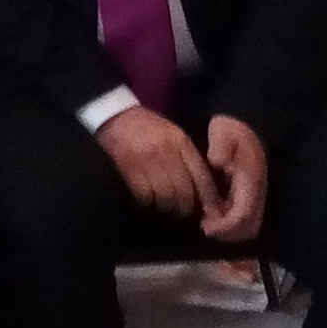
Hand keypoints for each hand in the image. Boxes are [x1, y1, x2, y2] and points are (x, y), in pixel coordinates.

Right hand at [94, 105, 212, 218]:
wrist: (114, 116)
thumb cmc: (146, 127)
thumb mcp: (172, 134)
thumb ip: (187, 155)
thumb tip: (205, 185)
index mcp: (180, 141)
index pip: (200, 175)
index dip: (208, 197)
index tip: (211, 211)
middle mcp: (166, 150)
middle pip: (184, 190)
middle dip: (186, 206)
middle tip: (184, 211)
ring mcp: (146, 160)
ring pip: (166, 196)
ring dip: (167, 206)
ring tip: (166, 207)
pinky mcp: (128, 168)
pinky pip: (145, 194)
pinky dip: (149, 201)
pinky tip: (149, 199)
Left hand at [198, 117, 269, 243]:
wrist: (245, 124)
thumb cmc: (231, 130)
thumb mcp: (224, 132)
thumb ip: (221, 146)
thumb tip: (217, 160)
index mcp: (251, 180)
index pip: (244, 214)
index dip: (226, 226)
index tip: (206, 227)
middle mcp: (257, 192)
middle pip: (250, 227)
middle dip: (229, 234)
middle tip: (205, 228)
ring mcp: (254, 195)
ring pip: (249, 226)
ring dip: (230, 231)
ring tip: (207, 225)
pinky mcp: (249, 196)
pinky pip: (244, 218)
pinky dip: (230, 224)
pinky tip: (212, 217)